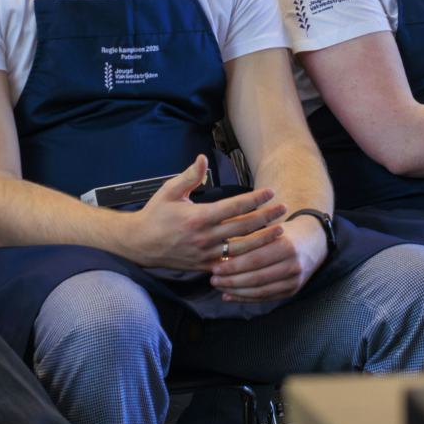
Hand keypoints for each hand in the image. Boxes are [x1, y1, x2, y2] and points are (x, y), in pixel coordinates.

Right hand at [119, 160, 282, 270]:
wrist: (140, 244)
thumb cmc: (155, 214)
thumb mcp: (169, 191)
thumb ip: (190, 175)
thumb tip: (203, 158)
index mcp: (198, 216)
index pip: (234, 207)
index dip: (255, 199)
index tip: (270, 192)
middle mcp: (205, 236)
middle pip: (243, 227)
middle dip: (266, 218)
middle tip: (283, 209)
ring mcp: (205, 253)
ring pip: (241, 248)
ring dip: (262, 239)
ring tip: (279, 231)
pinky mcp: (205, 265)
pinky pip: (230, 263)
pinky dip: (246, 259)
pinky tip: (261, 253)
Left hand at [212, 211, 326, 302]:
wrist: (313, 241)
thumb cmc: (284, 232)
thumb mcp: (269, 229)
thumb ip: (248, 239)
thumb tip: (220, 250)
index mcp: (286, 246)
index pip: (255, 260)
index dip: (233, 266)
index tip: (215, 267)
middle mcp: (293, 265)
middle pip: (256, 278)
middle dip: (232, 281)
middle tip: (213, 280)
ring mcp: (294, 281)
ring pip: (260, 291)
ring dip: (236, 292)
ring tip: (219, 288)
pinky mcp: (292, 291)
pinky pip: (266, 298)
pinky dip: (246, 298)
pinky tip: (230, 296)